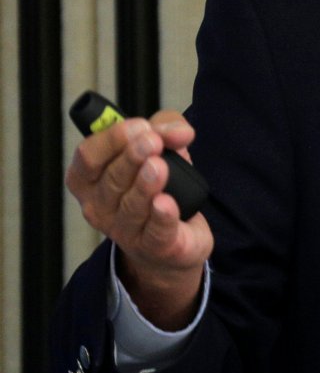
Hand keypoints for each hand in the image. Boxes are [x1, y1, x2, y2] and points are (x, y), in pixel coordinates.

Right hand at [65, 111, 212, 328]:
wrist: (175, 237)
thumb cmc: (159, 184)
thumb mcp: (163, 146)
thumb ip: (167, 127)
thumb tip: (177, 131)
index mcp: (90, 179)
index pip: (88, 157)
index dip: (112, 139)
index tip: (139, 125)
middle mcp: (99, 206)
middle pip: (110, 180)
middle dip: (131, 157)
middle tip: (152, 141)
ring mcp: (124, 230)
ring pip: (131, 206)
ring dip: (144, 185)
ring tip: (159, 166)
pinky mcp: (154, 246)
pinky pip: (155, 231)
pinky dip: (161, 216)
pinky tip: (166, 203)